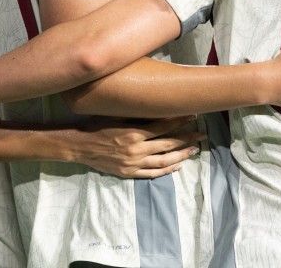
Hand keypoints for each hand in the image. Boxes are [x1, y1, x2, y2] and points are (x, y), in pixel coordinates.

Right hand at [69, 115, 204, 178]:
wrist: (79, 147)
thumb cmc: (96, 126)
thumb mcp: (116, 116)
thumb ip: (136, 115)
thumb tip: (157, 107)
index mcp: (133, 133)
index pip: (163, 126)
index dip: (179, 120)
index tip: (193, 115)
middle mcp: (136, 149)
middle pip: (168, 144)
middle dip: (187, 138)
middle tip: (201, 134)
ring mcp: (133, 163)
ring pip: (164, 160)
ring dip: (181, 155)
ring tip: (194, 150)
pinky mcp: (129, 173)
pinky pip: (152, 173)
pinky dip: (166, 170)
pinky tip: (177, 166)